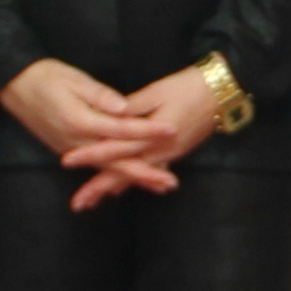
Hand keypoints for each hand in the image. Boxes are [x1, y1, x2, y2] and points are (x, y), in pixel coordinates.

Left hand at [61, 66, 223, 210]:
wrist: (223, 92)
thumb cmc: (189, 86)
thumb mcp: (157, 91)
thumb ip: (132, 107)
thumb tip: (109, 117)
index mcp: (152, 134)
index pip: (115, 147)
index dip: (91, 154)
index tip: (68, 161)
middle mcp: (160, 151)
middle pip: (124, 172)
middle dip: (99, 188)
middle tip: (77, 204)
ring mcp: (169, 154)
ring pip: (137, 176)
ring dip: (114, 188)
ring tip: (93, 201)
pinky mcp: (175, 152)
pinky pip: (151, 171)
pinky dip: (134, 181)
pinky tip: (121, 189)